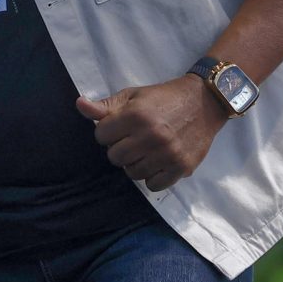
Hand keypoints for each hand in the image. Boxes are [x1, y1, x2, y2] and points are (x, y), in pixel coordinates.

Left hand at [75, 75, 228, 191]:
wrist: (203, 102)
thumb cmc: (162, 98)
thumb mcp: (132, 96)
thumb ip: (105, 106)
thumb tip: (79, 104)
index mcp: (135, 116)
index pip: (101, 136)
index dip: (106, 132)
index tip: (117, 128)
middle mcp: (151, 137)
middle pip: (115, 157)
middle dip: (118, 149)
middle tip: (130, 140)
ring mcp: (167, 154)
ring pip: (132, 173)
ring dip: (134, 164)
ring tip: (144, 151)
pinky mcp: (182, 167)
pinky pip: (154, 185)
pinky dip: (152, 177)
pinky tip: (156, 162)